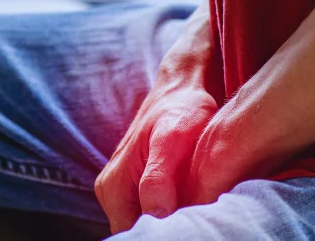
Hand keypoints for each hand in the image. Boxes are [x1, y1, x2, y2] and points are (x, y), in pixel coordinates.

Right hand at [94, 11, 218, 233]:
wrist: (183, 89)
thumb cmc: (181, 110)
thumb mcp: (171, 139)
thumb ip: (157, 179)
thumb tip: (154, 216)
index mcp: (112, 188)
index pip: (133, 237)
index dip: (163, 236)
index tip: (192, 229)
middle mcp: (112, 194)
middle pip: (140, 234)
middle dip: (170, 232)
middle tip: (203, 220)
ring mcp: (124, 193)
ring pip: (150, 227)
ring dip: (175, 225)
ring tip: (202, 213)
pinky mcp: (140, 190)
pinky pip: (156, 216)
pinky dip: (177, 215)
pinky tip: (196, 205)